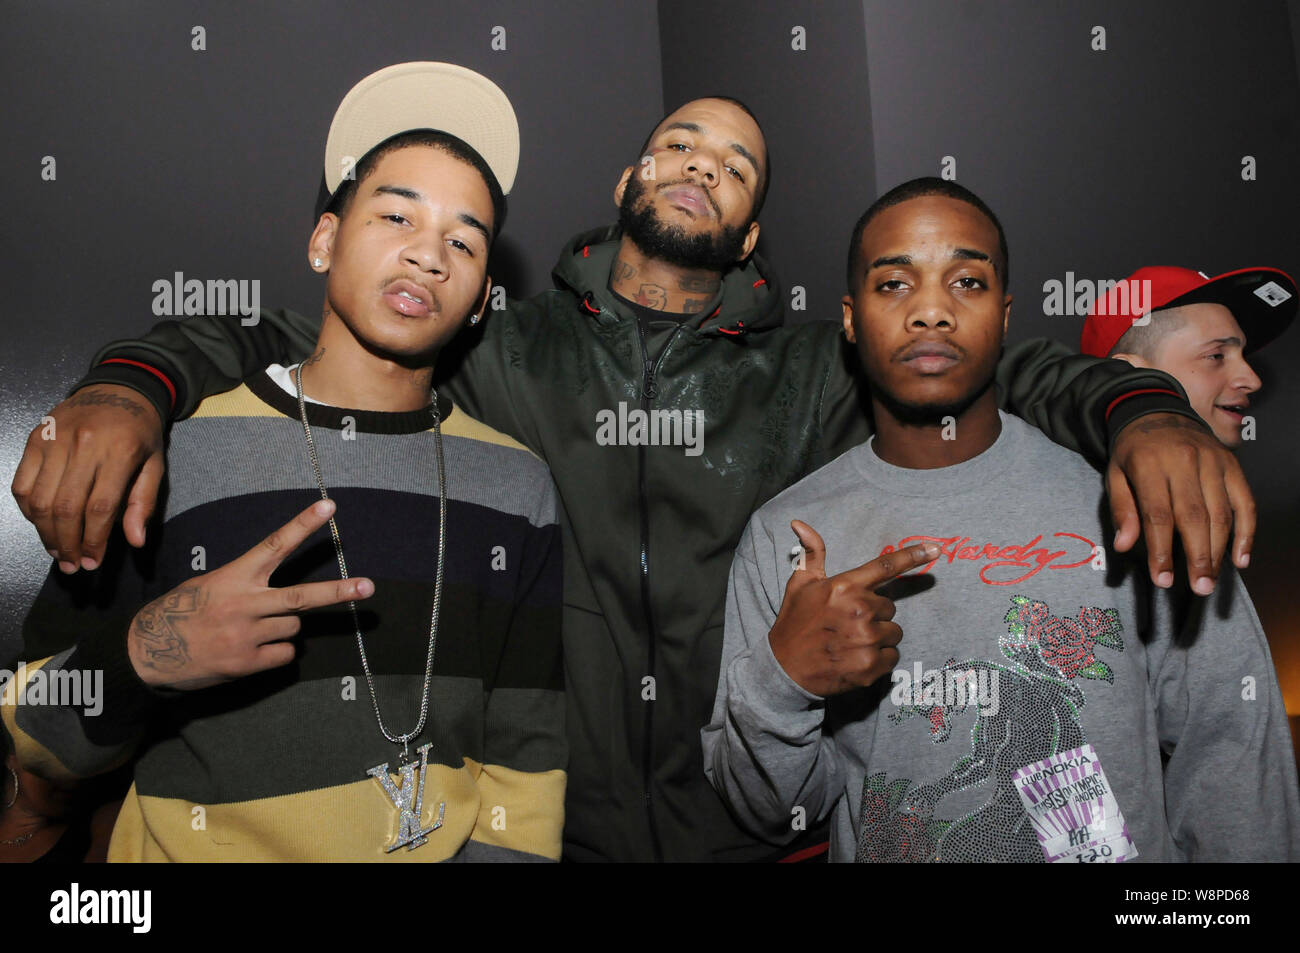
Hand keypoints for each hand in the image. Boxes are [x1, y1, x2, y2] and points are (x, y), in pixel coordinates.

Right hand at [11, 385, 164, 573]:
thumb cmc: (140, 431)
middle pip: (65, 507)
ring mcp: (54, 440)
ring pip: (39, 499)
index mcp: (118, 452)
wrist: (118, 388)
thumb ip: (143, 502)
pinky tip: (41, 524)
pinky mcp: (35, 438)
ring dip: (45, 533)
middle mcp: (83, 446)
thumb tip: (134, 541)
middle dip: (68, 543)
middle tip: (72, 565)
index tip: (93, 562)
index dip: (93, 540)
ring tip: (58, 551)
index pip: (99, 507)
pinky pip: (22, 483)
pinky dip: (28, 509)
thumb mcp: (155, 464)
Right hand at [127, 500, 372, 690]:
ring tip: (250, 630)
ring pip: (293, 629)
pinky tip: (249, 650)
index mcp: (234, 577)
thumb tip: (284, 600)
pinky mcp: (246, 664)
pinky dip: (275, 653)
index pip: (275, 545)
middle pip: (302, 597)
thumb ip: (246, 585)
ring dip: (283, 628)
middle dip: (339, 592)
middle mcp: (244, 604)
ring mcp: (246, 636)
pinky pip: (284, 655)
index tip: (329, 507)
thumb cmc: (180, 612)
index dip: (303, 525)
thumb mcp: (208, 585)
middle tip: (369, 587)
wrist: (145, 653)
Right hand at [768, 521, 939, 696]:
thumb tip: (799, 523)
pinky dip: (878, 659)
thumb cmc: (794, 623)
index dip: (913, 556)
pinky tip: (855, 658)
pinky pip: (892, 657)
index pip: (885, 567)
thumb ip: (811, 553)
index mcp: (844, 587)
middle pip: (890, 607)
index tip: (936, 548)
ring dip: (878, 637)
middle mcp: (859, 611)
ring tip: (851, 642)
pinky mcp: (870, 666)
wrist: (784, 668)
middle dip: (875, 614)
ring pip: (894, 633)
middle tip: (849, 623)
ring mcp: (866, 640)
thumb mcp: (800, 584)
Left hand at [1108, 412, 1253, 594]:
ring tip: (1211, 580)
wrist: (1157, 411)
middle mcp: (1185, 462)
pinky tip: (1241, 559)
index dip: (1161, 550)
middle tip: (1199, 588)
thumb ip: (1122, 510)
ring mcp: (1213, 462)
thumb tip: (1123, 546)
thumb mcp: (1115, 475)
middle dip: (1197, 557)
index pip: (1158, 515)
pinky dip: (1246, 532)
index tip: (1163, 580)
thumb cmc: (1133, 452)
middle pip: (1194, 517)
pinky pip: (1245, 502)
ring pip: (1221, 512)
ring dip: (1219, 551)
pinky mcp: (1233, 465)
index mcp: (1150, 465)